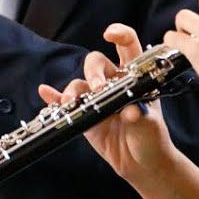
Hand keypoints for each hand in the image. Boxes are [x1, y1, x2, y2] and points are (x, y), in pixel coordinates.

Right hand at [37, 24, 172, 183]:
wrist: (142, 164)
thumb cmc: (152, 139)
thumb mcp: (151, 126)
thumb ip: (141, 116)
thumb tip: (131, 110)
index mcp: (134, 76)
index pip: (128, 47)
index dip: (120, 35)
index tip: (110, 34)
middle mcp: (113, 82)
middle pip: (96, 62)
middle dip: (93, 72)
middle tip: (97, 88)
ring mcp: (97, 98)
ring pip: (79, 83)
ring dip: (72, 90)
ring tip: (71, 104)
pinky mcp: (84, 115)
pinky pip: (65, 102)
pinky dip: (54, 97)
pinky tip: (46, 93)